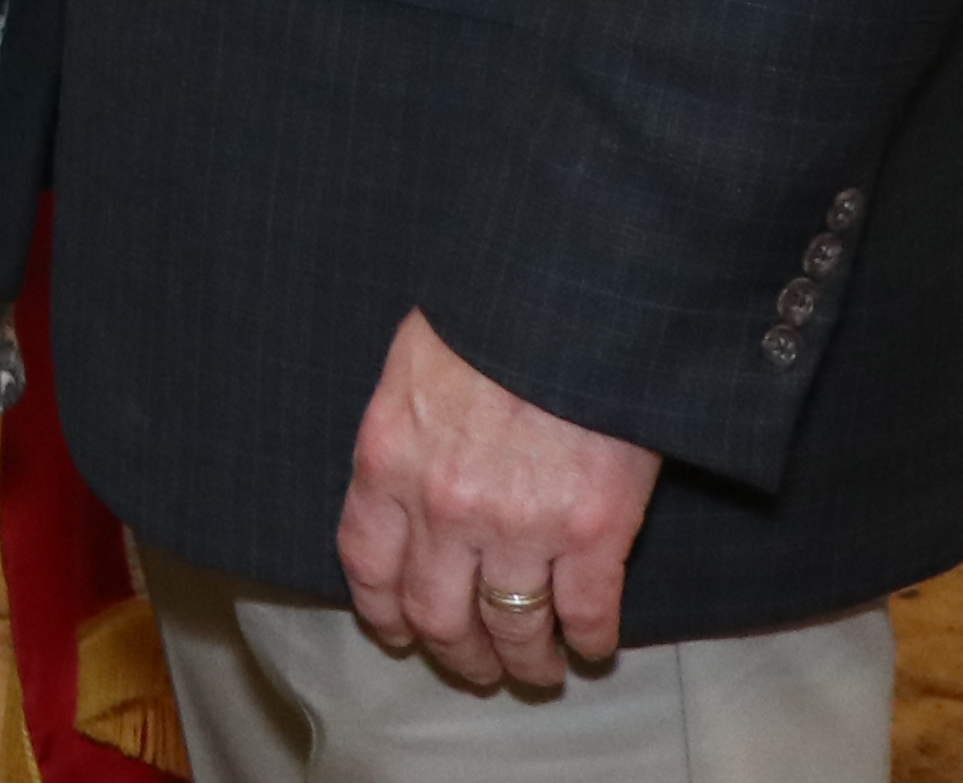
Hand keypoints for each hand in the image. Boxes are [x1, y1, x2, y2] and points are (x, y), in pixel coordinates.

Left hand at [337, 308, 658, 689]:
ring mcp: (519, 526)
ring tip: (536, 671)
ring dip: (524, 662)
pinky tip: (593, 645)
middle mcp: (443, 508)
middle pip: (437, 614)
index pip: (368, 562)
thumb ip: (408, 429)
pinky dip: (590, 639)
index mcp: (388, 459)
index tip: (398, 631)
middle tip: (477, 668)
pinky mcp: (593, 533)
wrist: (571, 290)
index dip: (384, 611)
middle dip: (457, 654)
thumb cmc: (493, 310)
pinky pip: (585, 613)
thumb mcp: (415, 363)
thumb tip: (411, 467)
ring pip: (512, 628)